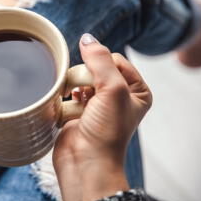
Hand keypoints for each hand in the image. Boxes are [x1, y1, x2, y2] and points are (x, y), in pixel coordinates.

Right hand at [53, 33, 151, 200]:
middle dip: (85, 78)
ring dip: (73, 87)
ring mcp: (97, 104)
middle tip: (85, 96)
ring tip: (76, 102)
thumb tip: (87, 38)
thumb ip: (100, 59)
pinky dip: (65, 97)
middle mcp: (118, 96)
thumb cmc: (107, 132)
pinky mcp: (78, 111)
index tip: (96, 85)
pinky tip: (67, 107)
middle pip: (94, 67)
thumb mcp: (112, 89)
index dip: (101, 66)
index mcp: (136, 90)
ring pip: (78, 78)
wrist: (85, 163)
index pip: (114, 59)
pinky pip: (67, 92)